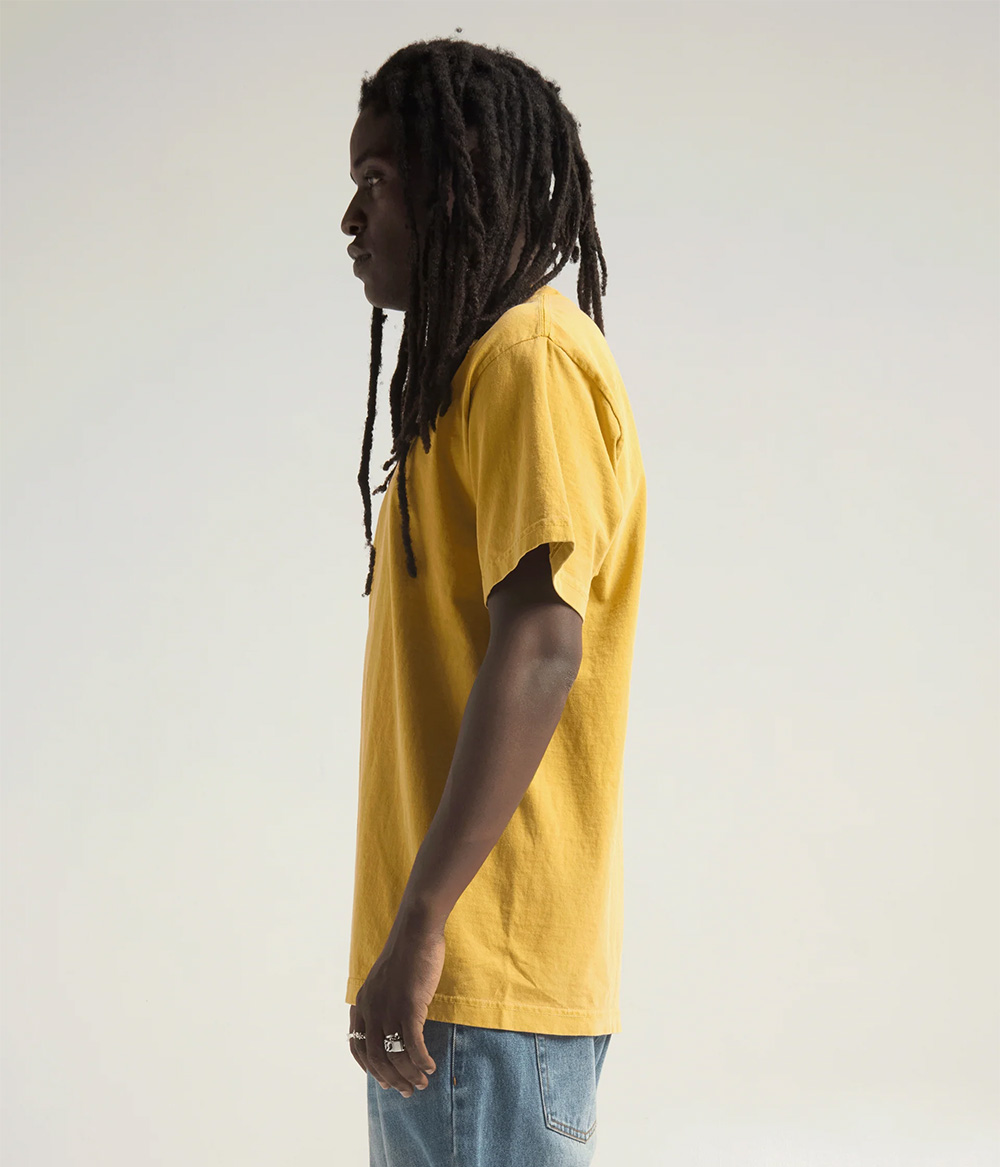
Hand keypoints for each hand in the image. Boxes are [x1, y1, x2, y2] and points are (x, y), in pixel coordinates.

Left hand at [349, 920, 444, 1095]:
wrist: (416, 930)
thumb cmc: (407, 952)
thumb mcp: (386, 980)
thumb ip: (383, 1001)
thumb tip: (392, 1024)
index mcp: (362, 1003)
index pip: (357, 1046)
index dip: (369, 1068)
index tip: (384, 1081)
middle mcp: (371, 1009)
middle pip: (377, 1058)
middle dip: (392, 1079)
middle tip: (408, 1091)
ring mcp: (389, 1008)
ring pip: (396, 1055)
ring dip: (409, 1075)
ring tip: (422, 1083)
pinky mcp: (409, 1005)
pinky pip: (414, 1044)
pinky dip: (421, 1061)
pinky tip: (430, 1067)